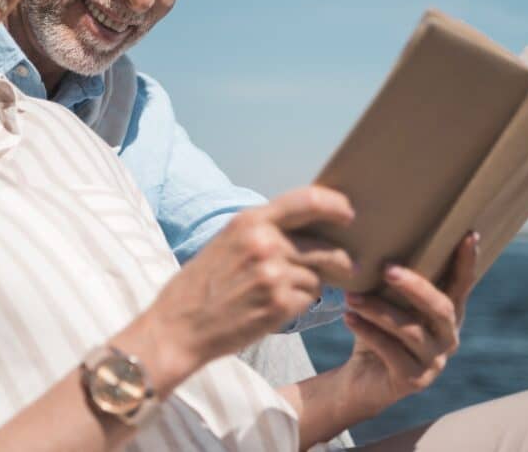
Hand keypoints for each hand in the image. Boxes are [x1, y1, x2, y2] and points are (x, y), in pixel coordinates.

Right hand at [145, 186, 354, 372]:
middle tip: (348, 267)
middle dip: (340, 260)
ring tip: (283, 292)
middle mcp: (265, 243)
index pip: (309, 200)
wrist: (178, 327)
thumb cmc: (203, 284)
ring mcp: (274, 275)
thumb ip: (265, 230)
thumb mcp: (228, 241)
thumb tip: (310, 226)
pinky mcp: (279, 305)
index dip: (336, 205)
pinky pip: (309, 299)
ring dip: (310, 285)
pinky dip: (300, 305)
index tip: (349, 214)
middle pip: (325, 246)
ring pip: (317, 276)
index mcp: (251, 221)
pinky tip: (275, 308)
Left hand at [339, 232, 478, 414]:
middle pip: (441, 308)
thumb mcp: (389, 302)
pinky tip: (349, 318)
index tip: (469, 234)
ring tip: (352, 296)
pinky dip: (368, 332)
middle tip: (387, 268)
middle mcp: (448, 337)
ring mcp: (434, 362)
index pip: (463, 284)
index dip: (467, 261)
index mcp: (448, 313)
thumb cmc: (378, 329)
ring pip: (410, 330)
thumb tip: (379, 237)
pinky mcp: (413, 380)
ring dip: (379, 310)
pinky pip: (391, 352)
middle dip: (415, 286)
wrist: (362, 378)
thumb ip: (396, 280)